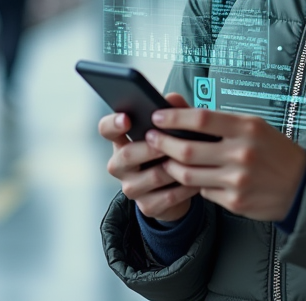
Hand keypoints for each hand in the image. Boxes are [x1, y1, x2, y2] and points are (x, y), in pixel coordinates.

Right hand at [98, 92, 200, 220]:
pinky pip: (167, 196)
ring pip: (151, 177)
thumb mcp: (173, 130)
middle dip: (150, 148)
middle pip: (127, 155)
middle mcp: (121, 165)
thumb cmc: (172, 151)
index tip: (126, 119)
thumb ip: (172, 112)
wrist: (177, 190)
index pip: (106, 129)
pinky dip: (185, 187)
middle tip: (167, 143)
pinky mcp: (147, 206)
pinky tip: (198, 180)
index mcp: (123, 141)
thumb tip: (172, 98)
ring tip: (192, 161)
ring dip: (174, 168)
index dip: (113, 124)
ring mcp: (131, 187)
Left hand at [145, 107, 305, 221]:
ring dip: (171, 166)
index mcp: (247, 128)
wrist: (301, 185)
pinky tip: (191, 176)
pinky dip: (194, 183)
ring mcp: (237, 180)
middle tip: (151, 138)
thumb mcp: (253, 126)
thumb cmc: (274, 150)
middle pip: (188, 149)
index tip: (158, 116)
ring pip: (189, 174)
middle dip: (163, 143)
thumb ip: (219, 120)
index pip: (201, 119)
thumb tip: (182, 111)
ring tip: (165, 159)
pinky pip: (203, 191)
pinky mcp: (234, 201)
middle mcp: (241, 153)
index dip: (174, 117)